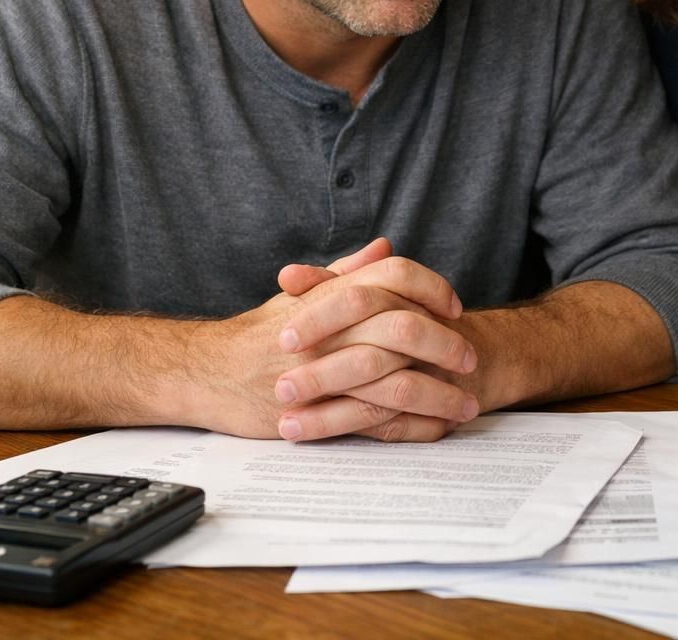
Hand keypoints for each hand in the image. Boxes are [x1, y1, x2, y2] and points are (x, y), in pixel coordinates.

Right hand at [180, 238, 476, 441]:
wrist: (206, 373)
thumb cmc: (257, 334)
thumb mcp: (300, 295)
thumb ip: (346, 272)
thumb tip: (386, 247)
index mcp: (330, 294)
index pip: (394, 275)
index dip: (432, 288)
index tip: (454, 308)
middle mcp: (330, 328)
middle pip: (405, 327)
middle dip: (446, 346)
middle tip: (470, 360)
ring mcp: (323, 371)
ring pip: (396, 380)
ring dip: (439, 394)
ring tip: (467, 404)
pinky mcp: (317, 412)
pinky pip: (377, 421)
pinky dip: (414, 427)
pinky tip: (437, 429)